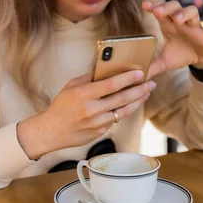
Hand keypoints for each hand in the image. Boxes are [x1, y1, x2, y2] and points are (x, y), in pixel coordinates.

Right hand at [17, 71, 155, 158]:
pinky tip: (131, 104)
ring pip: (124, 111)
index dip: (128, 78)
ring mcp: (97, 123)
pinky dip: (124, 111)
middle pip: (123, 98)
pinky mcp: (100, 132)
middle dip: (140, 90)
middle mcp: (92, 109)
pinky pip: (115, 120)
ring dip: (137, 102)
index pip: (112, 84)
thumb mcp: (71, 87)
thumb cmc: (61, 106)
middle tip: (151, 84)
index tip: (140, 73)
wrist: (51, 131)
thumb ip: (89, 79)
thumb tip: (107, 70)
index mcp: (84, 94)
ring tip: (146, 94)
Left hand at [143, 0, 202, 78]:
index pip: (160, 12)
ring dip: (185, 13)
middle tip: (157, 11)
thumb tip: (138, 77)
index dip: (153, 6)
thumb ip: (151, 67)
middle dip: (166, 7)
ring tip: (178, 20)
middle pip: (174, 7)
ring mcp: (195, 25)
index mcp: (169, 26)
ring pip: (192, 10)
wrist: (200, 60)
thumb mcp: (165, 63)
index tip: (145, 6)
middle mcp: (181, 22)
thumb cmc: (181, 55)